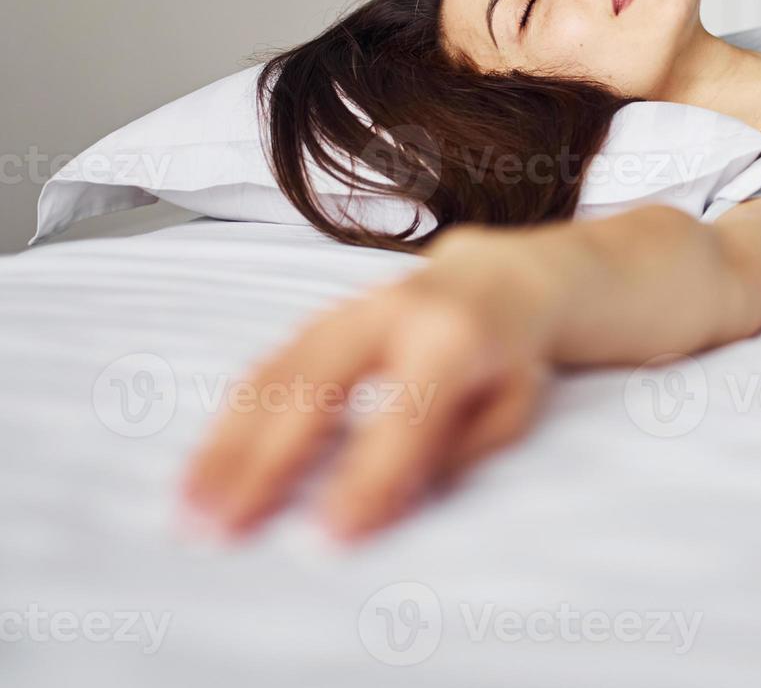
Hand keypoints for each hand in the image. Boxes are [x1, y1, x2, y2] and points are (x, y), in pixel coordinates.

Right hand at [182, 231, 549, 541]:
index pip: (405, 417)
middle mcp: (391, 314)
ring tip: (191, 510)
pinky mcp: (319, 319)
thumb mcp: (511, 410)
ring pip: (274, 376)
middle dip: (267, 464)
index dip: (369, 477)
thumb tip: (390, 505)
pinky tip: (201, 469)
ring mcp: (346, 311)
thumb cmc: (508, 362)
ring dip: (226, 445)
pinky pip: (264, 368)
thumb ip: (457, 454)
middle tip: (225, 531)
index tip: (330, 537)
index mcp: (453, 339)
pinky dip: (228, 422)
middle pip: (315, 390)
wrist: (497, 281)